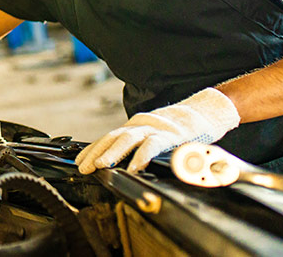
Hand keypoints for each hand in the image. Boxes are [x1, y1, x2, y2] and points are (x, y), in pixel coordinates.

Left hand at [75, 87, 239, 173]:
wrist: (203, 114)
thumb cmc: (177, 130)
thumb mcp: (151, 136)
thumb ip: (136, 147)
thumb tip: (117, 162)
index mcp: (134, 127)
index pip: (108, 137)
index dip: (92, 149)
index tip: (79, 161)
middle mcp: (141, 125)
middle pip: (113, 137)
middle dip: (96, 152)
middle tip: (83, 166)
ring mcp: (155, 128)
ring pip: (129, 138)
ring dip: (113, 152)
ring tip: (101, 165)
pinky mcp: (170, 135)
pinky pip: (153, 145)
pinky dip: (142, 156)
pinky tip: (134, 167)